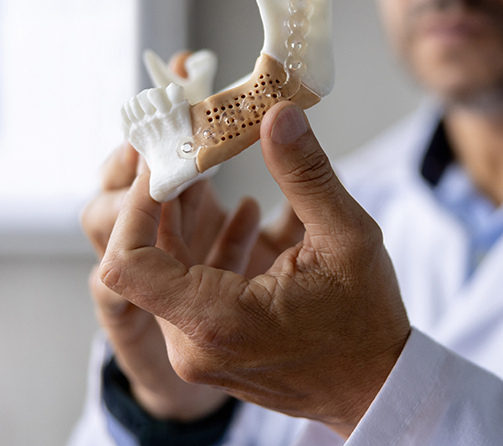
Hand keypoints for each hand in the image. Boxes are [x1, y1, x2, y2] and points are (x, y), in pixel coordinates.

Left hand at [99, 102, 411, 436]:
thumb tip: (277, 114)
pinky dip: (207, 247)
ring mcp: (199, 348)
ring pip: (165, 271)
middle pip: (144, 260)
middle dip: (163, 198)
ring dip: (186, 219)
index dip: (135, 203)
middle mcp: (194, 343)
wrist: (376, 387)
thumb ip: (304, 174)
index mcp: (217, 320)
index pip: (126, 262)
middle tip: (188, 147)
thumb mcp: (346, 238)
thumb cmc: (366, 322)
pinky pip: (189, 287)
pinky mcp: (210, 344)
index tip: (163, 161)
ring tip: (214, 169)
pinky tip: (246, 215)